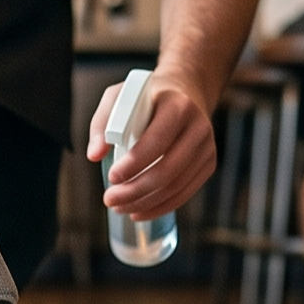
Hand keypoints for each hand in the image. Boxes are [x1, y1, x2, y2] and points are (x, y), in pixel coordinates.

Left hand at [84, 71, 217, 221]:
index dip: (134, 164)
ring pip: (176, 186)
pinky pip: (185, 192)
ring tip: (120, 208)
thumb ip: (102, 123)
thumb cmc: (146, 97)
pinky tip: (139, 212)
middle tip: (110, 199)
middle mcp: (198, 127)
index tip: (112, 177)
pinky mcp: (208, 162)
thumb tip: (94, 155)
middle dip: (135, 190)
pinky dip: (161, 207)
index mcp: (177, 106)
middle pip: (167, 170)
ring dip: (145, 203)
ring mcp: (207, 147)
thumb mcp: (119, 98)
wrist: (185, 91)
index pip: (156, 141)